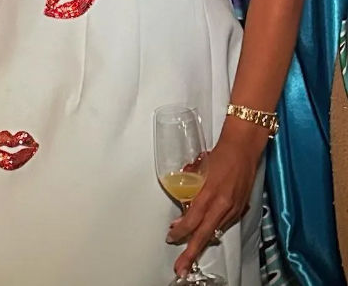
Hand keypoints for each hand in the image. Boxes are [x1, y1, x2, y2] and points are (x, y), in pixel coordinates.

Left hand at [167, 132, 260, 276]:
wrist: (243, 149)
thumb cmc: (220, 154)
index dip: (181, 232)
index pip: (192, 219)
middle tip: (181, 266)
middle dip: (191, 252)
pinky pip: (224, 223)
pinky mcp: (240, 209)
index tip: (171, 237)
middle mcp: (223, 205)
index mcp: (210, 194)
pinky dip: (213, 228)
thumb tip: (182, 198)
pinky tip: (206, 231)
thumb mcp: (199, 170)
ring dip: (201, 241)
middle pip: (203, 234)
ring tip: (189, 251)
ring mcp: (233, 209)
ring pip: (214, 231)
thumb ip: (191, 186)